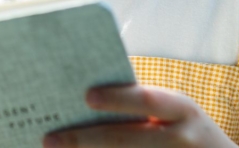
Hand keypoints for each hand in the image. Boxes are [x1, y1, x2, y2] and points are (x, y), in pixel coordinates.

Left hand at [42, 84, 237, 146]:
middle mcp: (180, 137)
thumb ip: (145, 108)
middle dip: (85, 140)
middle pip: (127, 140)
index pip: (146, 100)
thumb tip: (89, 101)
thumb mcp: (176, 113)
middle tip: (51, 140)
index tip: (85, 96)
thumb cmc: (187, 132)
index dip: (117, 98)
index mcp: (182, 109)